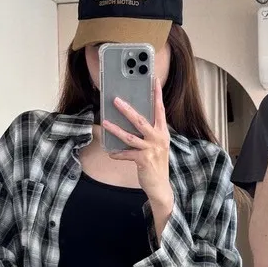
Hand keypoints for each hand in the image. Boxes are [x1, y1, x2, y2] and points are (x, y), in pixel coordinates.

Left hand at [103, 79, 174, 224]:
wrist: (160, 186)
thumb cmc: (156, 163)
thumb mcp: (156, 145)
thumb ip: (148, 133)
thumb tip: (132, 120)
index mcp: (162, 132)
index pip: (160, 109)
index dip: (157, 94)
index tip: (154, 80)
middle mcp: (159, 138)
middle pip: (141, 120)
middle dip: (127, 110)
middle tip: (116, 100)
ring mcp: (152, 149)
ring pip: (130, 136)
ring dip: (115, 129)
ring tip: (105, 123)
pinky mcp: (144, 160)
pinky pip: (126, 154)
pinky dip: (118, 153)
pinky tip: (111, 153)